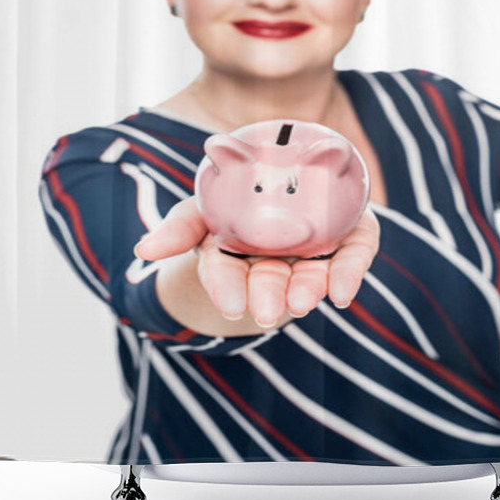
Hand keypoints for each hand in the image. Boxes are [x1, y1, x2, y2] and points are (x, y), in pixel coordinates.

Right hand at [133, 196, 379, 327]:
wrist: (289, 188)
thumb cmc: (235, 203)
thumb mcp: (200, 211)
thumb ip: (180, 227)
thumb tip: (145, 249)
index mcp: (236, 254)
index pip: (226, 274)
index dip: (227, 289)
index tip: (232, 305)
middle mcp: (276, 259)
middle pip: (271, 281)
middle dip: (268, 296)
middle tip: (267, 312)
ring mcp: (314, 251)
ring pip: (312, 276)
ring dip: (307, 290)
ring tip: (305, 302)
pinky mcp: (350, 237)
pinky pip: (354, 255)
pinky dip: (350, 273)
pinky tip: (343, 294)